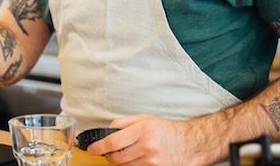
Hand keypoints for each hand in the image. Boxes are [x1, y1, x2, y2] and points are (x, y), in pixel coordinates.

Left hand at [87, 114, 202, 165]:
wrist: (188, 144)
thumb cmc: (165, 130)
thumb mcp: (145, 119)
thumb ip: (123, 123)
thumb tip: (106, 129)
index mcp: (143, 130)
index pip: (113, 142)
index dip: (98, 147)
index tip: (91, 149)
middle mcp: (147, 146)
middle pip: (116, 157)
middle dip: (107, 155)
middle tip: (107, 151)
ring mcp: (152, 161)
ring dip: (119, 161)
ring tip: (126, 153)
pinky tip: (135, 158)